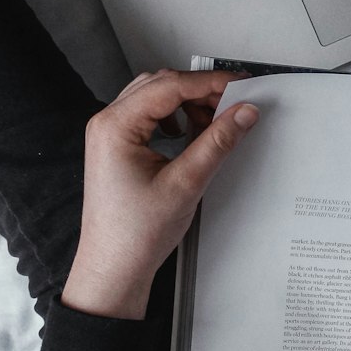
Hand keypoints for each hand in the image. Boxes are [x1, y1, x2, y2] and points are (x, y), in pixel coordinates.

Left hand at [62, 69, 257, 319]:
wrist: (114, 268)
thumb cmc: (135, 234)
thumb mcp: (186, 184)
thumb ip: (217, 142)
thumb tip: (243, 113)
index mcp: (115, 126)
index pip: (170, 86)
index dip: (210, 83)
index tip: (241, 85)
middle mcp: (107, 123)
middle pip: (161, 85)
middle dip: (200, 91)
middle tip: (234, 105)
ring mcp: (110, 134)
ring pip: (155, 98)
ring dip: (188, 104)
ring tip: (213, 125)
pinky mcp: (117, 147)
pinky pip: (148, 116)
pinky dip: (175, 118)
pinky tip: (189, 136)